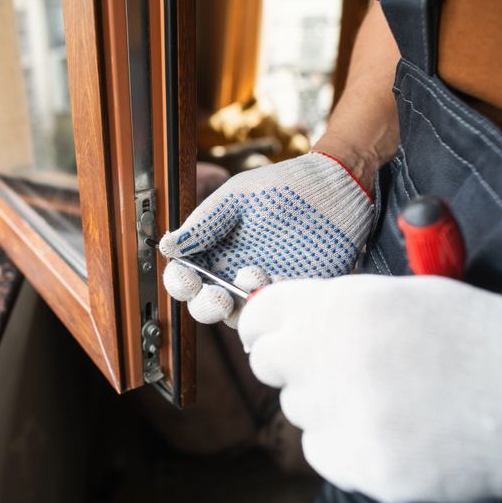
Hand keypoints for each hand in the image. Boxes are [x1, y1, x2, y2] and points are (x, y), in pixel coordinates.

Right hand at [159, 151, 373, 326]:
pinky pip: (278, 310)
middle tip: (217, 296)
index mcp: (215, 251)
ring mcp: (265, 286)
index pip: (186, 277)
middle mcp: (234, 273)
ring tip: (253, 273)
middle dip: (206, 306)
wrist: (335, 187)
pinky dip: (274, 300)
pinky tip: (280, 277)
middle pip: (207, 305)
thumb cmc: (282, 187)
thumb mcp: (237, 197)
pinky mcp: (295, 294)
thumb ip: (204, 223)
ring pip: (241, 315)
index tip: (185, 277)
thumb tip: (167, 245)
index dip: (180, 282)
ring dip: (240, 303)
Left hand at [239, 275, 501, 502]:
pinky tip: (393, 428)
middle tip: (331, 365)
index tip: (270, 333)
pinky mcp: (368, 465)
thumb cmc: (478, 337)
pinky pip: (323, 450)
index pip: (262, 315)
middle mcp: (336, 357)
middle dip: (292, 363)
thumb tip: (280, 316)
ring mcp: (351, 417)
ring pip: (299, 409)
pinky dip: (346, 441)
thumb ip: (335, 305)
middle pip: (269, 364)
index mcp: (346, 306)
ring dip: (326, 403)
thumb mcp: (406, 296)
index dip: (265, 324)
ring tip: (386, 395)